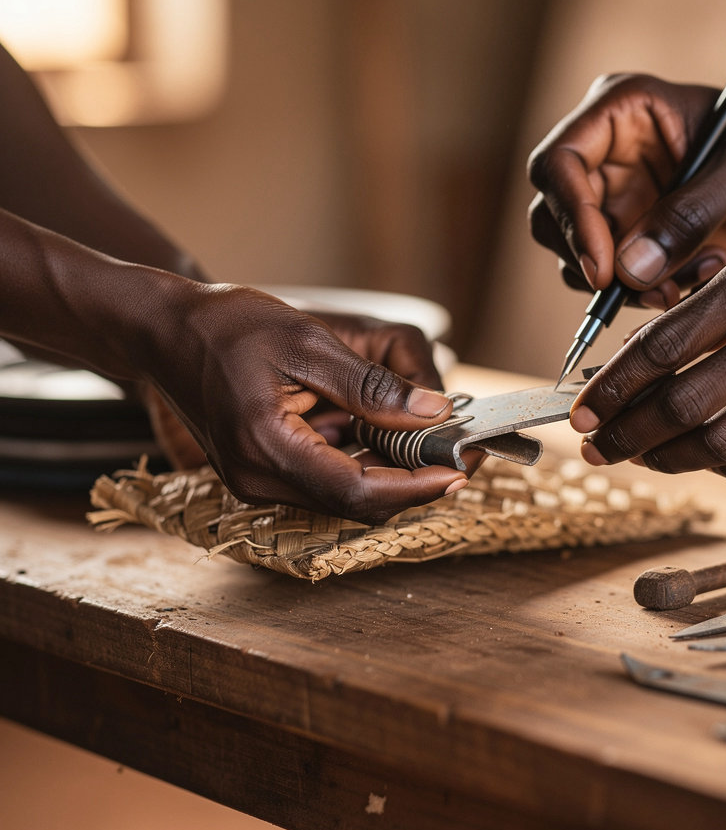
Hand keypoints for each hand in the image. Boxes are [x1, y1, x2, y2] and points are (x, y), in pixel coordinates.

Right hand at [140, 285, 468, 522]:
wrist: (162, 330)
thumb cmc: (226, 325)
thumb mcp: (307, 342)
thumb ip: (371, 384)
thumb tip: (433, 413)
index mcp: (266, 448)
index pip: (357, 491)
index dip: (416, 487)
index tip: (460, 471)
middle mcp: (258, 479)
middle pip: (354, 503)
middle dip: (412, 483)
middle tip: (460, 455)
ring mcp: (255, 480)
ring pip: (342, 495)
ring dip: (391, 474)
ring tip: (434, 443)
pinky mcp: (259, 470)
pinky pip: (323, 480)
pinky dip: (363, 463)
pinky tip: (389, 436)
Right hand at [527, 74, 725, 308]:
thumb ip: (694, 211)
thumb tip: (627, 267)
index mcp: (623, 110)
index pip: (558, 163)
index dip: (570, 218)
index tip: (604, 269)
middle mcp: (607, 155)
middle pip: (553, 217)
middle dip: (595, 262)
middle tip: (652, 287)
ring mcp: (616, 200)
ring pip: (578, 258)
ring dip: (628, 284)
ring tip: (697, 273)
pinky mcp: (633, 239)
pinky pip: (613, 281)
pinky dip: (647, 292)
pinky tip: (699, 275)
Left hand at [569, 176, 725, 478]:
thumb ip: (725, 287)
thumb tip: (659, 340)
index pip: (663, 344)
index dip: (613, 385)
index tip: (583, 409)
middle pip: (682, 401)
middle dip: (626, 432)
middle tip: (595, 446)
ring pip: (722, 440)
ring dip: (668, 457)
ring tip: (640, 459)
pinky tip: (710, 462)